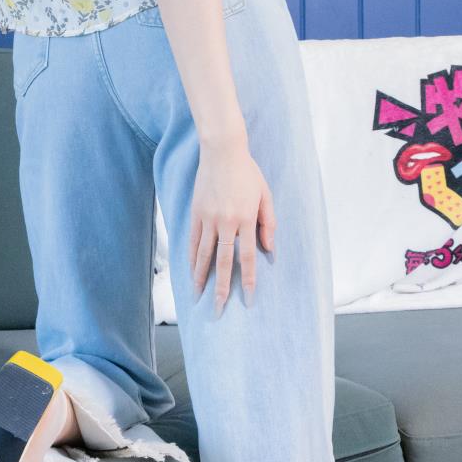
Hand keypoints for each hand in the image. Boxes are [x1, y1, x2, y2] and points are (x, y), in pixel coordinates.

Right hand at [189, 138, 276, 314]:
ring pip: (204, 255)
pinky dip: (192, 259)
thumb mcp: (265, 195)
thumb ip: (268, 223)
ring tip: (199, 297)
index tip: (248, 300)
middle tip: (218, 310)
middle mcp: (225, 222)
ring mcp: (208, 218)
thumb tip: (269, 249)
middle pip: (223, 262)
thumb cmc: (248, 173)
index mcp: (245, 219)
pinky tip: (191, 272)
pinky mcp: (196, 213)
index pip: (247, 257)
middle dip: (221, 289)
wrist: (222, 151)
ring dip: (202, 278)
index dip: (248, 280)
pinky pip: (194, 241)